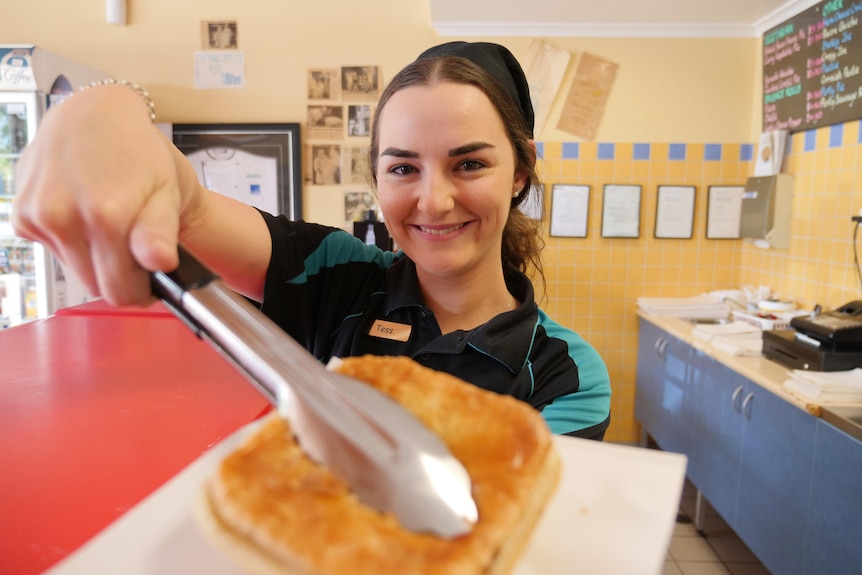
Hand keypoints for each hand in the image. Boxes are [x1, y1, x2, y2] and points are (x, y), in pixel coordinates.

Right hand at [12, 84, 197, 306]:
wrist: (97, 115)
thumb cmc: (138, 152)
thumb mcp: (166, 191)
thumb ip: (161, 233)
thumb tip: (159, 263)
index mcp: (104, 214)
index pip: (120, 292)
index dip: (141, 289)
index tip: (150, 275)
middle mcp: (63, 215)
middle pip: (94, 285)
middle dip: (119, 273)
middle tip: (135, 245)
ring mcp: (37, 216)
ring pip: (74, 270)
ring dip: (95, 256)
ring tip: (111, 220)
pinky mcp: (22, 216)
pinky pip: (54, 250)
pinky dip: (72, 240)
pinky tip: (83, 211)